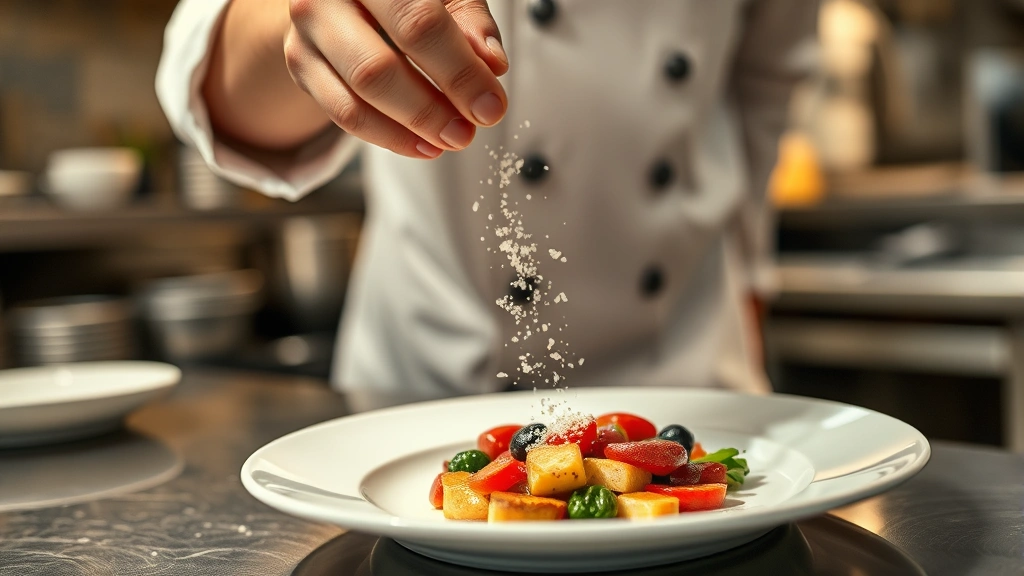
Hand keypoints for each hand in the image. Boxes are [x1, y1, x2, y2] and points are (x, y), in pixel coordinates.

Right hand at [284, 0, 508, 158]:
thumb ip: (471, 23)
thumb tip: (491, 66)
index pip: (418, 24)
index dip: (458, 72)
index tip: (490, 107)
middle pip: (378, 67)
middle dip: (430, 110)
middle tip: (466, 133)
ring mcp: (307, 29)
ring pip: (357, 95)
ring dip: (410, 128)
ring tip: (449, 140)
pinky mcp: (299, 61)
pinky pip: (342, 113)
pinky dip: (387, 136)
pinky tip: (422, 145)